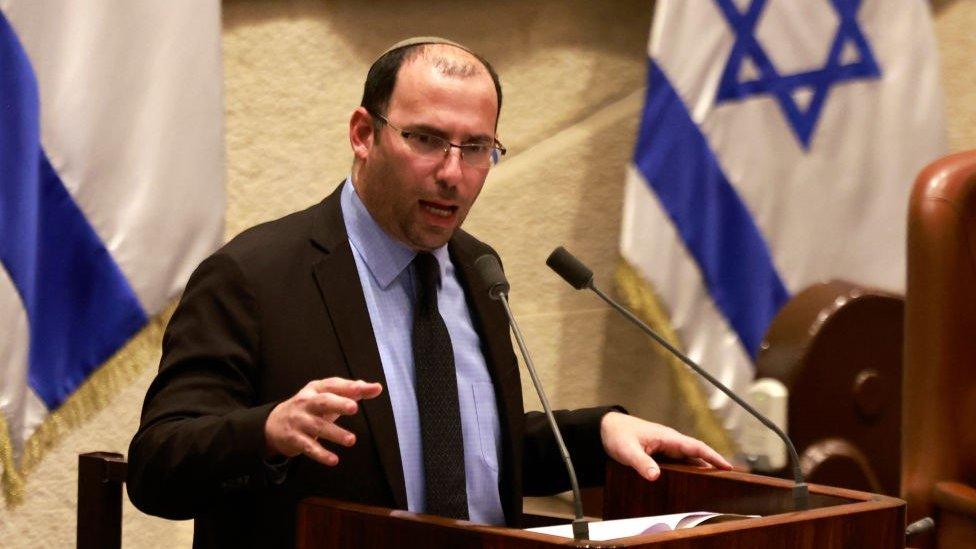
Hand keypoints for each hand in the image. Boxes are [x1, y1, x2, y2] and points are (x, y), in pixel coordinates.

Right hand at [264, 377, 382, 466]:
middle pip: (323, 402)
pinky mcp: (295, 439)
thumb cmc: (309, 408)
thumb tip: (375, 388)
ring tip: (351, 440)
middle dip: (338, 404)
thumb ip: (351, 392)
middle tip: (354, 408)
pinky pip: (309, 447)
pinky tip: (334, 460)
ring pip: (318, 427)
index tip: (367, 389)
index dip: (350, 387)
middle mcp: (306, 403)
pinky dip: (321, 454)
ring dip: (335, 433)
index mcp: (316, 389)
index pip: (334, 385)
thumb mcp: (326, 395)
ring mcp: (299, 421)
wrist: (275, 423)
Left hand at [599, 411, 732, 480]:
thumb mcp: (628, 450)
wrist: (606, 429)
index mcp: (667, 437)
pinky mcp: (660, 453)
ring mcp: (666, 447)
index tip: (727, 466)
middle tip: (729, 479)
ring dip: (701, 468)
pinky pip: (679, 462)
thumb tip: (656, 476)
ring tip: (715, 483)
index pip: (695, 446)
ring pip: (688, 459)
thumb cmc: (617, 435)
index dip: (712, 456)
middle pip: (696, 454)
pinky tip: (692, 481)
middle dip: (713, 464)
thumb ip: (641, 462)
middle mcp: (670, 441)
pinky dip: (688, 469)